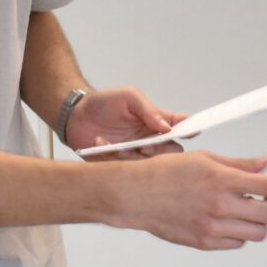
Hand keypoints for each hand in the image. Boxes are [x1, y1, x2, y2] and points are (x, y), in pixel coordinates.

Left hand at [67, 86, 184, 157]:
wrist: (74, 116)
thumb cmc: (103, 103)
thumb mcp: (128, 97)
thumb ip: (149, 110)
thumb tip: (167, 127)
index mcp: (155, 122)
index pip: (180, 127)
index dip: (190, 129)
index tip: (192, 132)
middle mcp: (149, 140)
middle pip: (171, 153)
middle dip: (160, 152)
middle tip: (145, 146)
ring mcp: (135, 154)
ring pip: (148, 165)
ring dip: (133, 156)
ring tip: (116, 144)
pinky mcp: (119, 165)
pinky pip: (125, 170)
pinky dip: (112, 156)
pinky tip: (101, 142)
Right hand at [103, 151, 266, 250]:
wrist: (134, 196)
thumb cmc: (164, 174)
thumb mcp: (204, 160)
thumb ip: (239, 164)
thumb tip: (266, 163)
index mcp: (222, 179)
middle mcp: (220, 205)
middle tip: (263, 196)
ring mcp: (213, 227)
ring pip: (257, 233)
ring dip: (257, 221)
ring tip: (241, 208)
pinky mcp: (204, 242)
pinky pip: (237, 244)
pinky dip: (239, 234)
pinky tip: (226, 220)